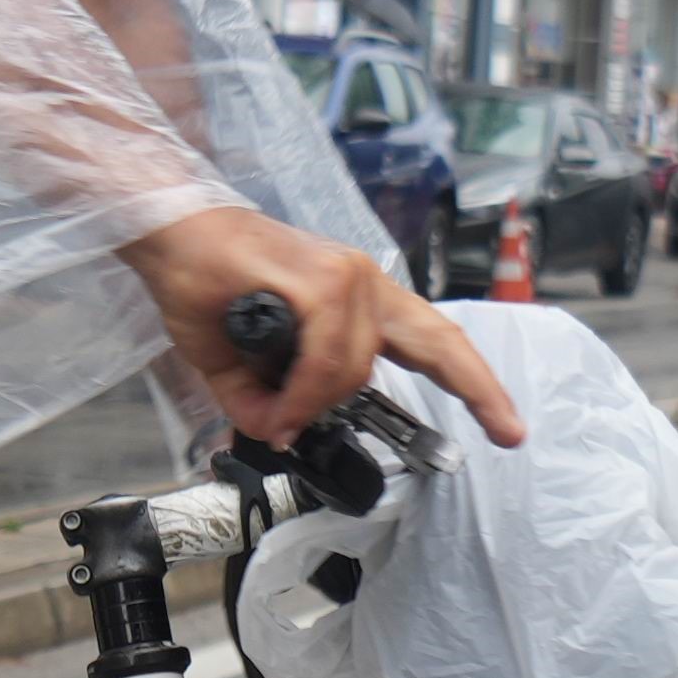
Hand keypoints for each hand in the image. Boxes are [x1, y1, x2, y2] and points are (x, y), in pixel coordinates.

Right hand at [125, 203, 526, 448]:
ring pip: (356, 368)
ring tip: (274, 413)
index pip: (428, 341)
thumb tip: (284, 436)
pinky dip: (303, 389)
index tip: (504, 426)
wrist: (169, 242)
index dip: (470, 383)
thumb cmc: (207, 291)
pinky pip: (326, 356)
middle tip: (507, 432)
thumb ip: (272, 405)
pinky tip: (282, 403)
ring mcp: (346, 277)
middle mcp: (362, 285)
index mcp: (356, 304)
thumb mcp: (241, 371)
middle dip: (478, 388)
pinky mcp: (320, 279)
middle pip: (437, 341)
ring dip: (313, 403)